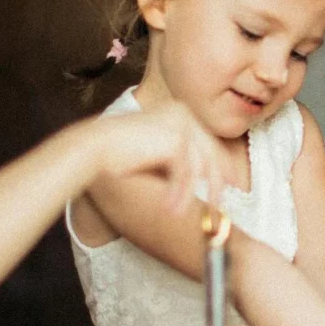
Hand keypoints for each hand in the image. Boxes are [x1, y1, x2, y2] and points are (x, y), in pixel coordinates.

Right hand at [99, 101, 226, 210]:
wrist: (94, 146)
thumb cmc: (118, 153)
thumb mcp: (156, 152)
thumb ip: (179, 159)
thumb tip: (204, 178)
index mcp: (178, 111)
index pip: (207, 141)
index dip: (221, 165)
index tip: (230, 184)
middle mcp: (183, 113)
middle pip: (211, 152)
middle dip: (217, 182)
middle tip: (220, 205)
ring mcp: (181, 124)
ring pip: (201, 166)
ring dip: (196, 194)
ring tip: (192, 214)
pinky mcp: (175, 139)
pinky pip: (186, 174)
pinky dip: (179, 194)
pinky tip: (172, 209)